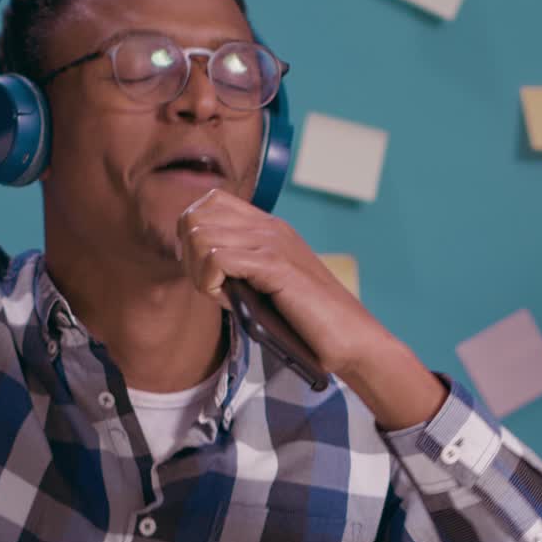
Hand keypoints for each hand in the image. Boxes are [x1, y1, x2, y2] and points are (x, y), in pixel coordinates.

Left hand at [177, 188, 448, 429]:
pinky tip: (230, 301)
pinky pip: (217, 258)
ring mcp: (273, 242)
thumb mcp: (267, 286)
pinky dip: (211, 283)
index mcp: (268, 227)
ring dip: (200, 273)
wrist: (351, 339)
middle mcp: (269, 226)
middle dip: (190, 258)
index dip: (194, 237)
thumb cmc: (309, 323)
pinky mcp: (275, 265)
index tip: (209, 272)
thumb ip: (240, 270)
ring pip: (199, 235)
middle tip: (213, 288)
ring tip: (223, 296)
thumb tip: (201, 268)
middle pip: (195, 217)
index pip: (208, 202)